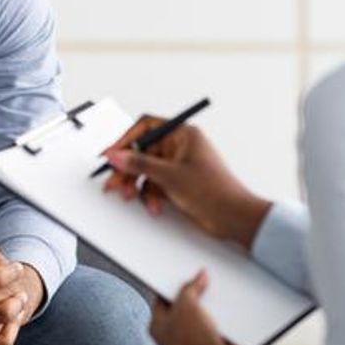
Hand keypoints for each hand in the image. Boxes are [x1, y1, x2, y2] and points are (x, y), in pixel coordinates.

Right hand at [103, 117, 271, 249]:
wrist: (234, 218)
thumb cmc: (215, 191)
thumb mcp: (170, 176)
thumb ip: (139, 164)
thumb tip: (116, 154)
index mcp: (182, 134)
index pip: (145, 127)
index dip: (125, 139)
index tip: (110, 153)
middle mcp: (179, 146)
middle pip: (142, 151)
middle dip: (128, 169)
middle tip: (114, 182)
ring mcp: (178, 165)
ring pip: (146, 170)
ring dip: (138, 185)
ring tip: (131, 196)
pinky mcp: (177, 182)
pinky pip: (154, 183)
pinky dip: (150, 195)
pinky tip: (154, 206)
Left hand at [150, 270, 244, 344]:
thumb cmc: (194, 344)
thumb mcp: (186, 305)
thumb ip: (189, 288)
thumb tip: (198, 277)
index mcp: (157, 326)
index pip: (160, 298)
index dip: (170, 284)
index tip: (179, 272)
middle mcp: (173, 335)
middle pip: (182, 305)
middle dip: (193, 293)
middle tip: (200, 279)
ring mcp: (192, 341)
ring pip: (200, 314)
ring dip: (209, 306)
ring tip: (215, 294)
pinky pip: (215, 324)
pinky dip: (220, 318)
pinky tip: (225, 310)